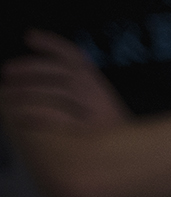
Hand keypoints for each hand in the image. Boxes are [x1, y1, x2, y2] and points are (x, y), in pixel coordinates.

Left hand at [0, 30, 129, 130]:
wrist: (131, 159)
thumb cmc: (109, 133)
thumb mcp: (99, 104)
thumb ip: (78, 87)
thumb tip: (41, 76)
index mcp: (97, 83)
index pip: (74, 55)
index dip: (51, 43)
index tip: (30, 37)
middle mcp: (96, 92)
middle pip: (58, 71)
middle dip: (29, 68)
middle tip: (8, 73)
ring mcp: (92, 111)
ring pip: (54, 92)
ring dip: (27, 92)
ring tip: (8, 96)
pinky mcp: (86, 129)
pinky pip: (56, 117)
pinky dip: (36, 116)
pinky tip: (23, 117)